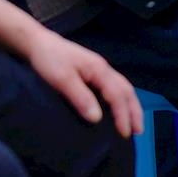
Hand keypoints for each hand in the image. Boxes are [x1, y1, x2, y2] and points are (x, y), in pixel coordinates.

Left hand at [25, 30, 143, 136]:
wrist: (38, 43)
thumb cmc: (49, 60)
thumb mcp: (62, 79)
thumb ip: (81, 97)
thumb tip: (97, 119)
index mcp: (99, 70)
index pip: (117, 95)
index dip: (122, 115)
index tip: (125, 134)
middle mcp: (105, 69)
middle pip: (127, 91)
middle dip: (134, 111)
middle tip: (139, 131)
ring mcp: (100, 69)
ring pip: (124, 88)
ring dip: (131, 105)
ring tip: (134, 122)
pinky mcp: (93, 72)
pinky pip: (115, 86)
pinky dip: (122, 99)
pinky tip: (119, 107)